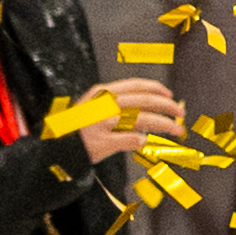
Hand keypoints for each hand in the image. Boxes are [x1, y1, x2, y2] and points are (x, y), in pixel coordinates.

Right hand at [59, 76, 190, 161]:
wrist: (54, 148)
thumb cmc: (77, 129)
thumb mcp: (94, 108)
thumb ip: (117, 105)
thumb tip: (149, 107)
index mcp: (102, 93)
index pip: (136, 86)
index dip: (157, 90)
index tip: (170, 95)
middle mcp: (103, 104)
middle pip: (145, 101)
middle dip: (168, 107)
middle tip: (181, 114)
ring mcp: (102, 123)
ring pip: (143, 119)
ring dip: (164, 125)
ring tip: (176, 130)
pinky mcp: (102, 141)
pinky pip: (131, 140)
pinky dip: (141, 141)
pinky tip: (144, 143)